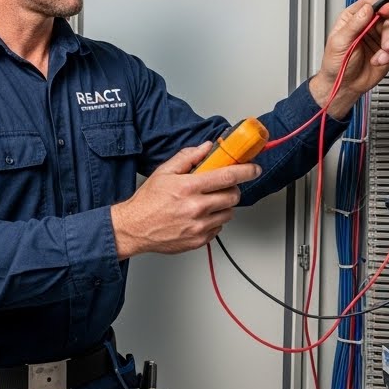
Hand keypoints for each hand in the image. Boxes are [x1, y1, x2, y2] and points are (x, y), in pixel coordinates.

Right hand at [111, 142, 261, 259]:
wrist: (134, 228)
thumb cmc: (147, 201)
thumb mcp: (164, 172)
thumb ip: (187, 157)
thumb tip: (206, 148)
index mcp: (188, 187)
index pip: (227, 176)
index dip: (246, 171)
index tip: (254, 169)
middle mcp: (196, 207)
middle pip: (233, 196)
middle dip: (232, 189)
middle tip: (221, 187)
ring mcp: (199, 226)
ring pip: (228, 213)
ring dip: (223, 206)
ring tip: (207, 203)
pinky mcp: (199, 240)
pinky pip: (218, 228)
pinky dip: (214, 221)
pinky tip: (199, 216)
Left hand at [309, 0, 388, 117]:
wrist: (345, 86)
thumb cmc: (336, 64)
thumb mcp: (340, 42)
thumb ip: (354, 25)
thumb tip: (367, 9)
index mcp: (352, 19)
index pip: (370, 3)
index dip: (381, 4)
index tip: (388, 9)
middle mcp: (367, 26)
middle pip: (387, 17)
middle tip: (387, 45)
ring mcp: (378, 37)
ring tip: (380, 57)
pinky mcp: (387, 50)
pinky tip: (380, 61)